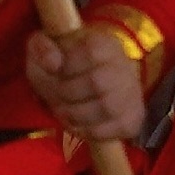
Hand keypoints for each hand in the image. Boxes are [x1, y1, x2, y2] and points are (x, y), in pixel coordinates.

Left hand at [24, 22, 150, 144]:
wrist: (94, 83)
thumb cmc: (65, 64)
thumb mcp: (47, 49)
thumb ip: (43, 48)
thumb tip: (52, 64)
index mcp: (105, 43)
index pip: (91, 52)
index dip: (67, 66)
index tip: (55, 71)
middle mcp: (124, 66)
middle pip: (97, 82)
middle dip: (67, 93)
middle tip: (55, 96)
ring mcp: (131, 95)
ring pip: (105, 108)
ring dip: (74, 113)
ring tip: (62, 110)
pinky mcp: (130, 121)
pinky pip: (109, 129)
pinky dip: (85, 130)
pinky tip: (75, 123)